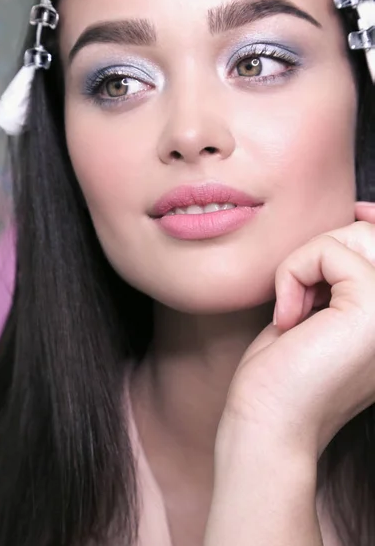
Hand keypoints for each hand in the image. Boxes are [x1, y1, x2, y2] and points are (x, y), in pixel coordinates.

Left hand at [221, 202, 374, 458]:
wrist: (269, 421)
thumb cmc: (287, 371)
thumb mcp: (324, 310)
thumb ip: (348, 272)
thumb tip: (364, 215)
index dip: (373, 220)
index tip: (355, 213)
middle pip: (374, 234)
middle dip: (325, 251)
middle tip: (299, 298)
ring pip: (355, 235)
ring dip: (307, 263)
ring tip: (294, 309)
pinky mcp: (373, 308)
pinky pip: (327, 251)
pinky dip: (293, 273)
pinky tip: (288, 317)